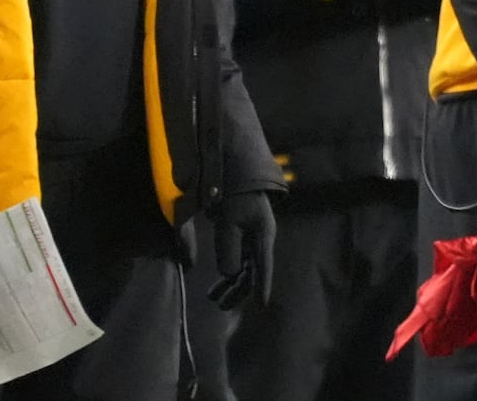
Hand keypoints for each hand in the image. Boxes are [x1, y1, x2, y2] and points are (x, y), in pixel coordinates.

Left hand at [207, 191, 275, 310]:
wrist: (234, 171)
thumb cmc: (234, 194)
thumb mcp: (228, 222)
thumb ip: (228, 249)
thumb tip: (229, 274)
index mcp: (262, 234)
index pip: (263, 265)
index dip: (263, 285)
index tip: (262, 305)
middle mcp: (260, 239)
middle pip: (252, 270)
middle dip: (237, 289)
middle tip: (220, 305)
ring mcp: (251, 237)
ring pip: (243, 267)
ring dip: (229, 282)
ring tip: (213, 297)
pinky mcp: (241, 234)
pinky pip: (237, 259)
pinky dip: (227, 271)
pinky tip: (219, 281)